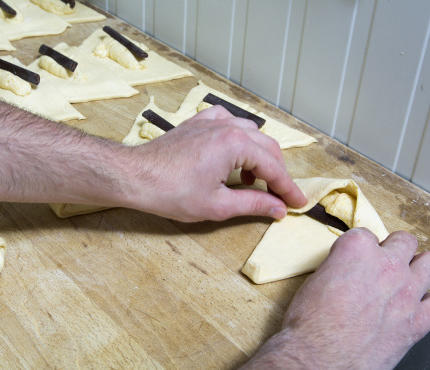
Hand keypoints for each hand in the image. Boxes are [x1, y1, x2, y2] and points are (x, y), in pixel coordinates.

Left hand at [126, 105, 306, 221]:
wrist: (135, 176)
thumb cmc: (170, 191)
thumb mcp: (217, 205)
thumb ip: (253, 204)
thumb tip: (277, 208)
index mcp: (236, 144)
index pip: (273, 168)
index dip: (288, 188)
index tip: (297, 203)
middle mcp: (227, 126)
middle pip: (267, 147)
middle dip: (277, 172)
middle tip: (280, 195)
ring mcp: (211, 121)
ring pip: (250, 133)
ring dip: (259, 155)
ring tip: (252, 179)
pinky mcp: (197, 123)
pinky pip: (228, 122)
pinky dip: (238, 138)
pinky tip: (232, 153)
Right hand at [244, 229, 429, 368]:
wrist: (320, 358)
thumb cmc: (311, 322)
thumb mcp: (317, 279)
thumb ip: (341, 266)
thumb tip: (348, 269)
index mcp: (357, 249)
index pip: (366, 234)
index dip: (359, 247)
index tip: (355, 257)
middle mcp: (386, 265)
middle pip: (404, 241)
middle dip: (394, 248)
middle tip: (384, 261)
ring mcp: (406, 292)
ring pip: (428, 263)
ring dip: (416, 266)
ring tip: (404, 276)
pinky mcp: (417, 321)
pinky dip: (425, 300)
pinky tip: (415, 303)